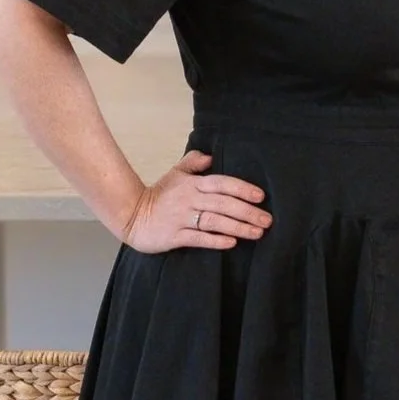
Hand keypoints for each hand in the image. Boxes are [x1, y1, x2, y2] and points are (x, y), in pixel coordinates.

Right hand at [117, 150, 270, 252]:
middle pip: (223, 204)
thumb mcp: (175, 173)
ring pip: (214, 221)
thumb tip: (211, 156)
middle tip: (267, 220)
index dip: (242, 189)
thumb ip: (194, 163)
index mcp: (193, 184)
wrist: (130, 215)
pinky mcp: (174, 236)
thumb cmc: (159, 195)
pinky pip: (198, 238)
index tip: (261, 196)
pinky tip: (231, 243)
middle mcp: (189, 199)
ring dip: (238, 227)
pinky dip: (215, 240)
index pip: (222, 183)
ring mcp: (181, 218)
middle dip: (248, 212)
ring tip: (257, 233)